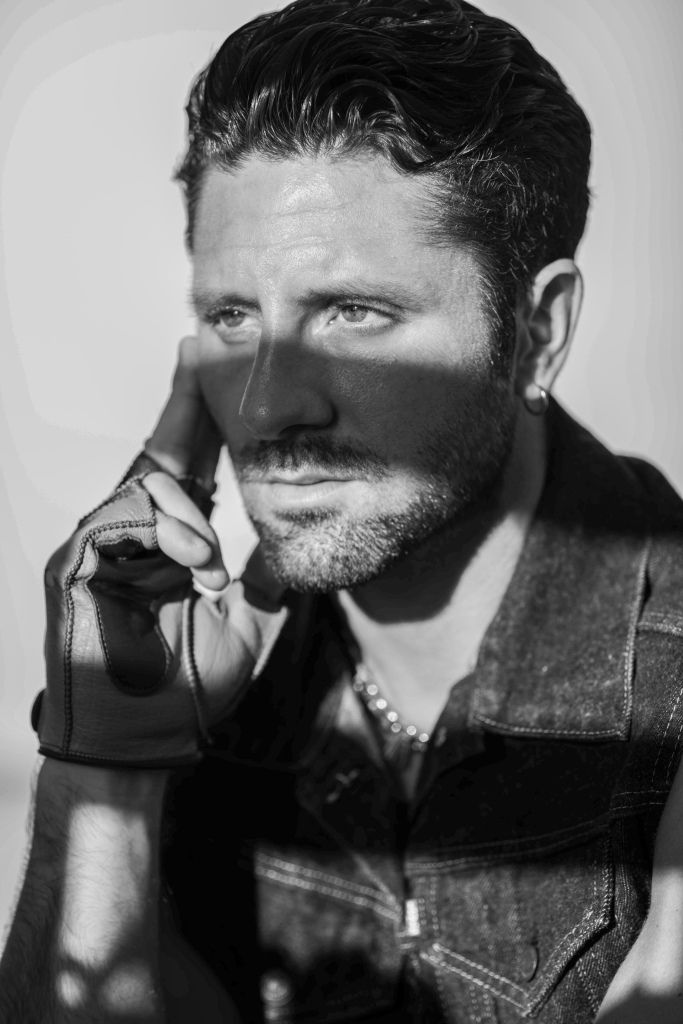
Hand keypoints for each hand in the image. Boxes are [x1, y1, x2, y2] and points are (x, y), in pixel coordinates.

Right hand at [33, 337, 287, 767]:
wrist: (147, 740)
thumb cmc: (191, 687)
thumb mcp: (247, 622)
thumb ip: (265, 577)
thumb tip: (290, 540)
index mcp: (173, 544)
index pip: (187, 467)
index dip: (199, 416)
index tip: (209, 361)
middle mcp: (135, 536)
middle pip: (160, 457)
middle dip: (186, 410)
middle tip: (200, 357)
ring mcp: (102, 548)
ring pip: (143, 488)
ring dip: (187, 516)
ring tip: (208, 563)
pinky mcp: (77, 565)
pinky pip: (118, 522)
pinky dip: (161, 536)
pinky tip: (192, 563)